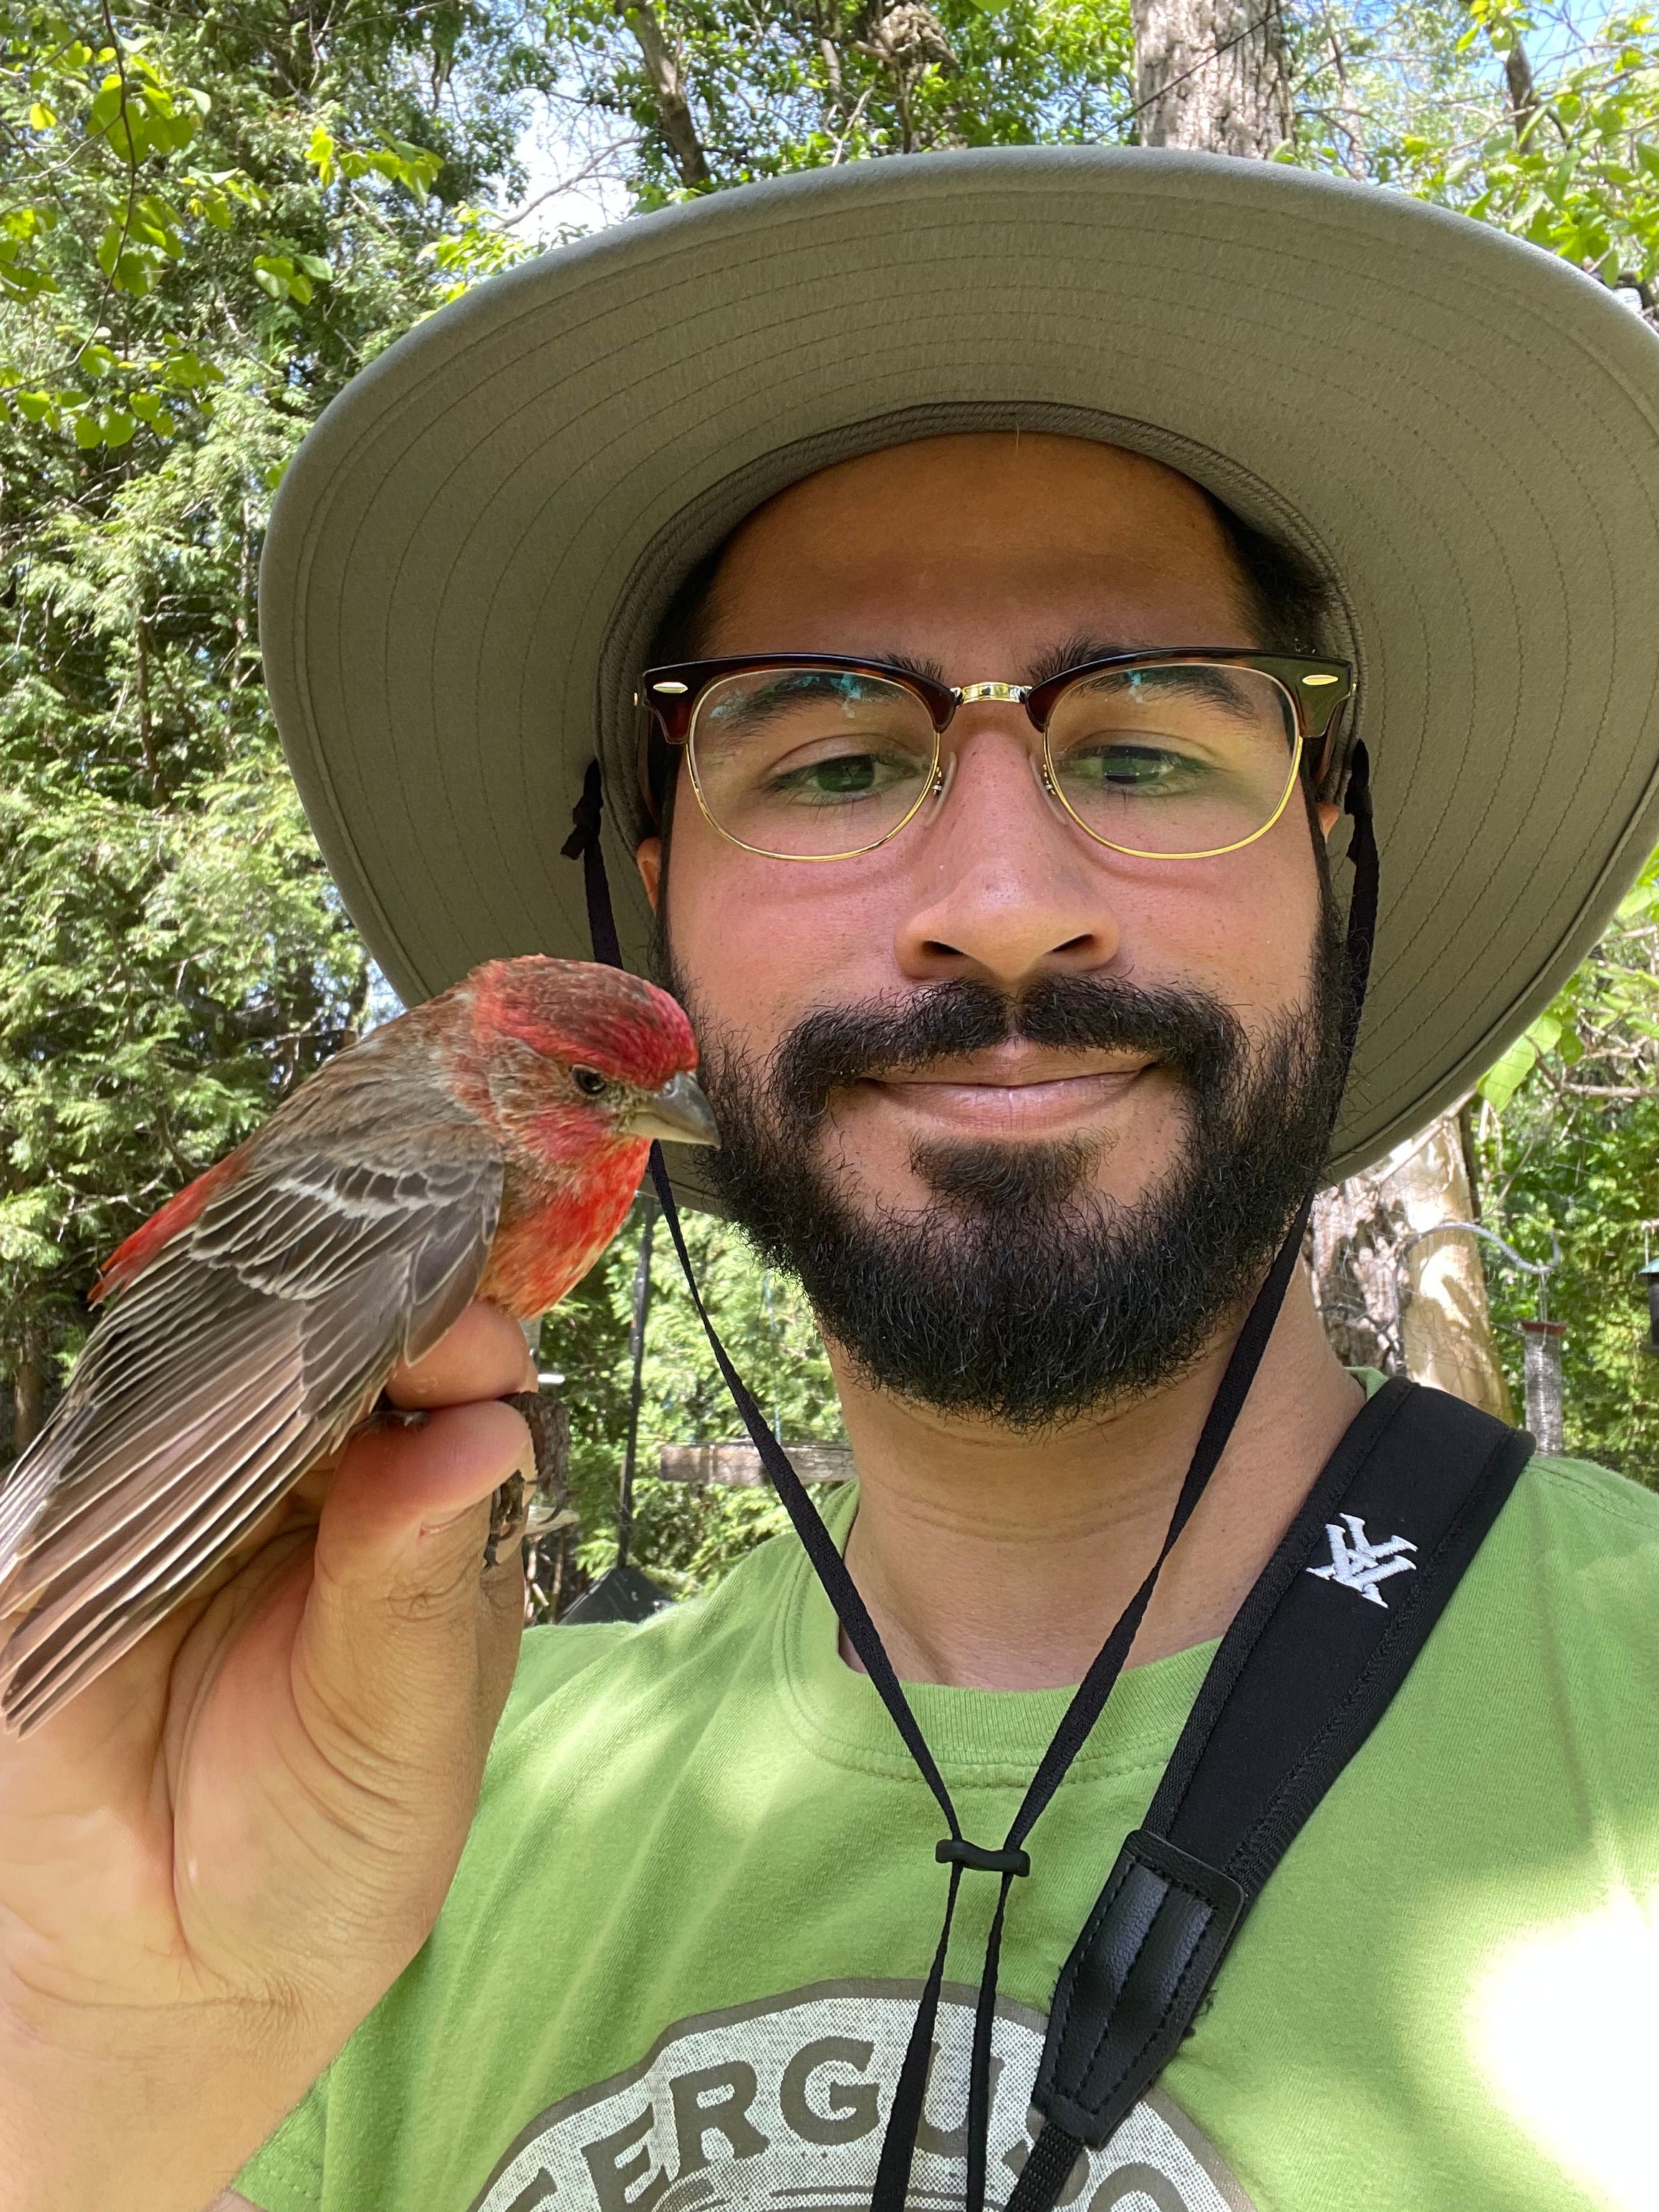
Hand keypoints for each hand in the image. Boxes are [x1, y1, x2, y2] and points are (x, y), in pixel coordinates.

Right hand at [0, 1303, 533, 2211]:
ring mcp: (191, 1481)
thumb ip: (419, 1581)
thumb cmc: (329, 1843)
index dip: (460, 1340)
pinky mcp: (74, 1524)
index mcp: (422, 1502)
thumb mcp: (400, 1727)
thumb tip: (486, 1437)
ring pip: (220, 1360)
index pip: (453, 1373)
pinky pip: (104, 1436)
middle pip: (337, 1338)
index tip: (463, 1343)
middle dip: (356, 1315)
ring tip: (284, 1344)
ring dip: (250, 1339)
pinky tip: (179, 1403)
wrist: (166, 1972)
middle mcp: (312, 1470)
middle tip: (372, 1315)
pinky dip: (143, 1408)